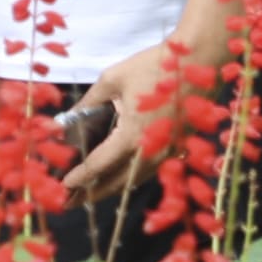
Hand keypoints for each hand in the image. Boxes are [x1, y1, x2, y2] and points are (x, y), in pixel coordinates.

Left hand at [59, 39, 183, 203]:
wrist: (199, 60)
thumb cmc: (154, 66)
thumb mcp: (113, 79)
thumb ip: (88, 102)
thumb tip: (66, 117)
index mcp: (132, 137)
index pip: (99, 166)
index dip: (79, 178)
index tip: (62, 186)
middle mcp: (150, 152)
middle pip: (117, 184)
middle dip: (92, 194)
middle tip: (70, 202)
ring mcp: (167, 153)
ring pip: (135, 180)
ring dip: (112, 189)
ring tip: (90, 193)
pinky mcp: (178, 147)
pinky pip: (150, 170)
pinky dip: (131, 177)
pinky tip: (120, 176)